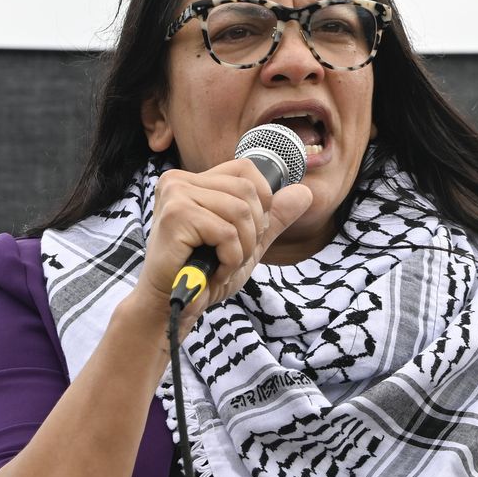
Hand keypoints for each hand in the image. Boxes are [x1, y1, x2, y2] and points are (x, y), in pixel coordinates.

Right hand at [129, 158, 312, 339]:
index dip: (261, 201)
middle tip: (232, 254)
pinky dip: (230, 258)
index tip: (247, 232)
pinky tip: (214, 271)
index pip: (246, 169)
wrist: (171, 307)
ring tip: (222, 264)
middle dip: (253, 231)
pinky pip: (227, 232)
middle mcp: (179, 180)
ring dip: (242, 248)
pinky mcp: (175, 216)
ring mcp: (175, 195)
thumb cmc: (204, 274)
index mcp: (193, 181)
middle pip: (248, 191)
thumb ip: (273, 217)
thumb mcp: (247, 241)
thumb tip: (306, 191)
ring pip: (240, 211)